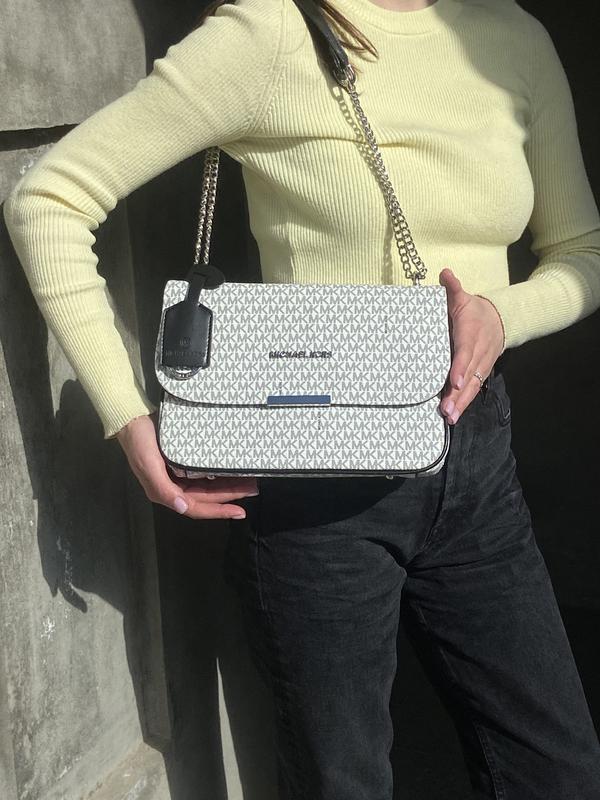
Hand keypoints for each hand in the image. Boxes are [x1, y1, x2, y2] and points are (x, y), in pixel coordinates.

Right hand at [116, 412, 258, 519]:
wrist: (131, 417)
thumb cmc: (139, 442)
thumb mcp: (149, 465)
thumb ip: (164, 489)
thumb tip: (183, 508)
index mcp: (165, 492)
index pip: (196, 508)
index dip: (218, 511)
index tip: (240, 511)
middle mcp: (172, 486)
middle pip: (205, 497)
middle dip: (228, 496)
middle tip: (252, 489)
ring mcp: (176, 474)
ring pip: (206, 486)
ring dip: (226, 486)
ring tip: (247, 481)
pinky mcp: (180, 461)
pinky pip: (202, 474)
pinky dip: (217, 474)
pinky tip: (229, 471)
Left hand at [438, 268, 504, 424]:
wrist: (499, 319)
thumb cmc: (473, 311)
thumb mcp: (462, 298)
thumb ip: (452, 288)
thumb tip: (444, 274)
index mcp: (470, 334)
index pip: (466, 352)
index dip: (461, 367)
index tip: (455, 381)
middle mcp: (478, 353)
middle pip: (469, 376)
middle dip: (458, 394)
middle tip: (446, 409)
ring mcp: (481, 365)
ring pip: (472, 387)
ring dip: (461, 403)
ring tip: (449, 417)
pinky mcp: (481, 373)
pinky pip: (473, 390)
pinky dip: (464, 403)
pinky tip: (453, 415)